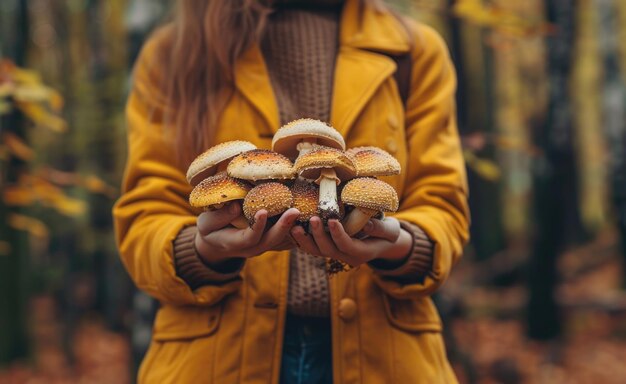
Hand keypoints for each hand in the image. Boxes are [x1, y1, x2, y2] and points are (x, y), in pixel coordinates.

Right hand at [194, 202, 299, 265]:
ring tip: (301, 210)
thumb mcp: (206, 223)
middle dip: (283, 226)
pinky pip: (283, 238)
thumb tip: (237, 205)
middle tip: (294, 210)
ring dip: (291, 226)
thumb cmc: (209, 230)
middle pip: (271, 240)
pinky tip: (303, 216)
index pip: (250, 237)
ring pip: (280, 240)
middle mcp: (252, 248)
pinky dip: (293, 228)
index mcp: (234, 244)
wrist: (215, 245)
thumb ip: (220, 217)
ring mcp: (261, 246)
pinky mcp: (268, 241)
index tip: (262, 210)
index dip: (257, 226)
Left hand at [290, 216, 412, 267]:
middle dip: (319, 235)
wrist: (384, 242)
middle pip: (329, 250)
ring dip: (305, 240)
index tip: (332, 220)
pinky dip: (303, 240)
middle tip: (312, 218)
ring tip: (295, 227)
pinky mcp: (330, 249)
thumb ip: (380, 228)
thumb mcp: (391, 231)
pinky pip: (314, 248)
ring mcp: (337, 255)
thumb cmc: (388, 234)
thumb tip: (366, 223)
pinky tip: (294, 228)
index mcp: (362, 254)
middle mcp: (347, 258)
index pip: (347, 246)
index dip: (339, 234)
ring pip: (317, 252)